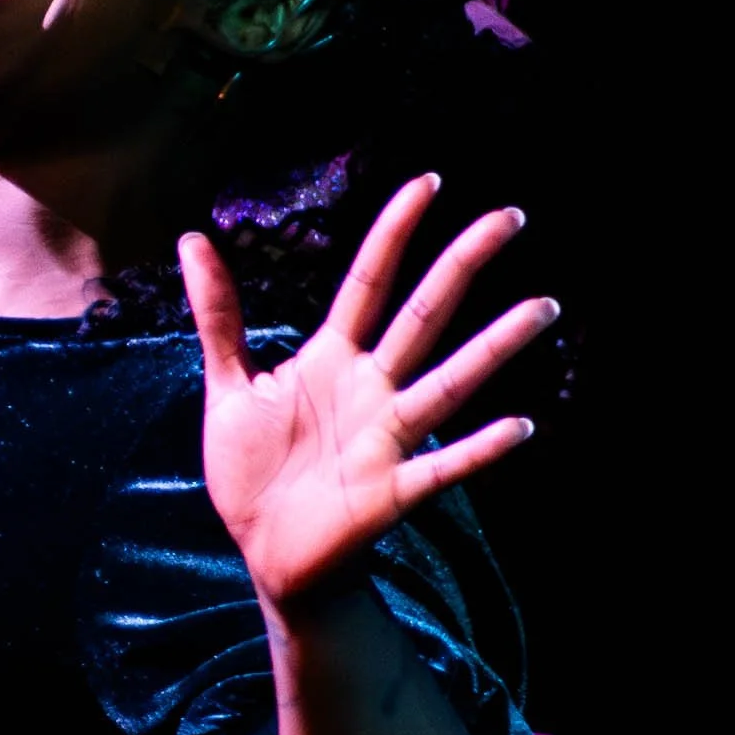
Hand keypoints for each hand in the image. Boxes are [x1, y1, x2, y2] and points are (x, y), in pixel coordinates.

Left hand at [179, 174, 555, 614]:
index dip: (395, 232)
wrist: (263, 552)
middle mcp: (370, 388)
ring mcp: (386, 438)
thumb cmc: (253, 471)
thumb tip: (192, 238)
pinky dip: (479, 448)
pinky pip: (443, 467)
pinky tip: (519, 426)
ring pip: (448, 382)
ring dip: (495, 347)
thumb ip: (218, 316)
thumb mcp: (227, 386)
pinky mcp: (390, 491)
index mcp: (332, 357)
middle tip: (511, 216)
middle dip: (464, 265)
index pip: (370, 281)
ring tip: (541, 307)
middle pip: (423, 315)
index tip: (429, 181)